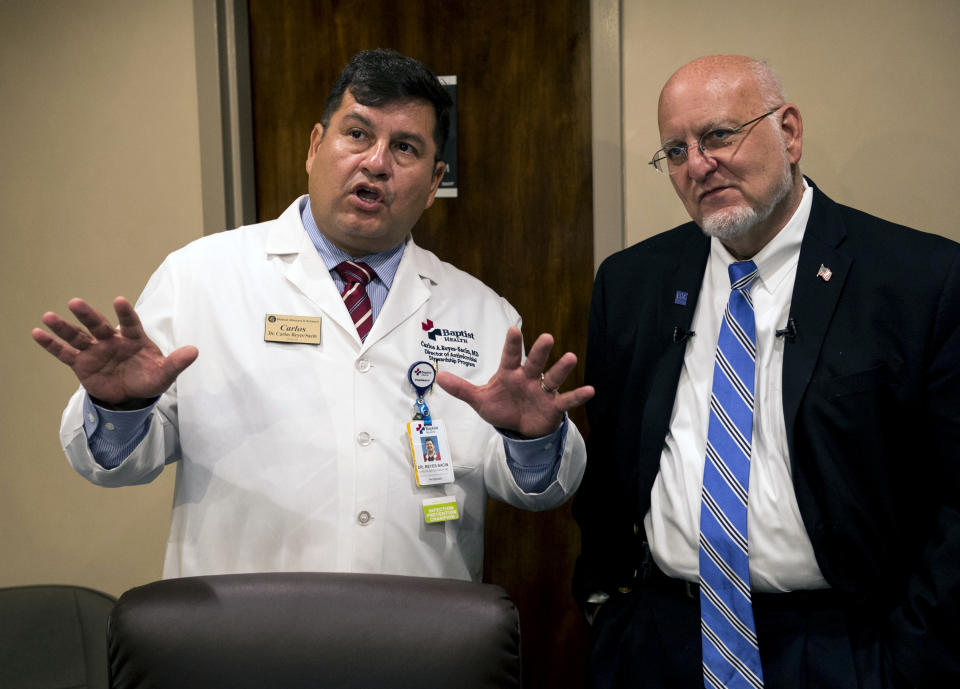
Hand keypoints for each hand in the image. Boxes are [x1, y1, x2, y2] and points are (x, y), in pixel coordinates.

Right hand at [31, 297, 197, 407]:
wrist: (131, 394)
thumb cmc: (149, 378)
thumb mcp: (164, 373)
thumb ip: (177, 362)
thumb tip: (195, 351)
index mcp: (134, 340)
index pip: (130, 324)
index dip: (125, 313)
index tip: (119, 301)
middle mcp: (112, 341)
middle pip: (99, 326)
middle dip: (88, 315)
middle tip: (75, 303)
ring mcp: (95, 351)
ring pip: (78, 337)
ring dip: (64, 327)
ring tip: (49, 316)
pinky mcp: (81, 363)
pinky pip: (65, 353)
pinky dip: (52, 345)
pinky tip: (37, 333)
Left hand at [436, 326, 593, 437]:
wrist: (519, 427)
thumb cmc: (501, 407)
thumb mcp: (479, 400)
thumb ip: (462, 389)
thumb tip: (439, 376)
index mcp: (510, 373)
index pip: (510, 356)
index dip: (512, 344)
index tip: (514, 329)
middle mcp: (529, 378)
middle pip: (534, 362)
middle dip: (539, 351)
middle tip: (546, 337)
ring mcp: (543, 391)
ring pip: (553, 377)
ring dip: (562, 369)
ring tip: (570, 357)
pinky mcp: (554, 406)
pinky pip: (567, 400)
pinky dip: (578, 396)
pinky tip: (590, 389)